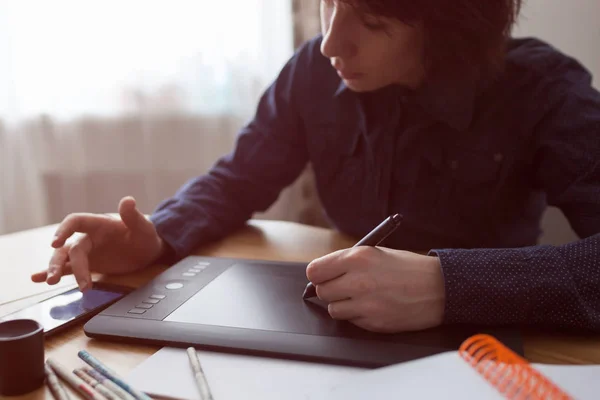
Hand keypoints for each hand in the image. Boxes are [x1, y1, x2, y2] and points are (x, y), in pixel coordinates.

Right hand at [32, 196, 166, 290]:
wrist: (148, 251)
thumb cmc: (145, 236)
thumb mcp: (143, 228)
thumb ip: (133, 216)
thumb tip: (128, 200)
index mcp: (99, 224)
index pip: (76, 222)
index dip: (64, 230)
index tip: (55, 242)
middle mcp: (89, 237)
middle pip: (70, 248)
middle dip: (63, 262)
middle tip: (56, 278)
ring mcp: (87, 252)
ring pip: (66, 258)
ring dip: (56, 269)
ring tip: (50, 282)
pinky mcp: (88, 265)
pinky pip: (68, 268)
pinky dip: (56, 272)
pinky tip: (37, 279)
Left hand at [306, 246, 444, 332]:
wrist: (439, 288)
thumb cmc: (408, 268)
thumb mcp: (375, 253)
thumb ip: (347, 262)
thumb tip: (322, 273)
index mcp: (357, 258)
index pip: (315, 271)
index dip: (318, 274)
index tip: (322, 276)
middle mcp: (358, 281)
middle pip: (321, 291)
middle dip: (330, 289)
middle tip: (342, 286)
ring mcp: (365, 304)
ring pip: (333, 309)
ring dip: (342, 304)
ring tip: (360, 297)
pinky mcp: (373, 322)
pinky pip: (351, 321)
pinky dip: (357, 315)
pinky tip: (373, 306)